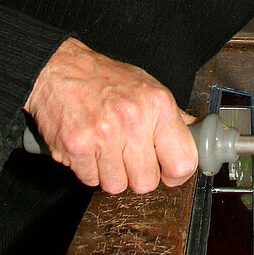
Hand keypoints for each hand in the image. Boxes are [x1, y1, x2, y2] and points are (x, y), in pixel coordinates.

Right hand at [24, 37, 197, 194]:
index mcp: (157, 104)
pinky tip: (88, 146)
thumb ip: (172, 116)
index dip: (174, 173)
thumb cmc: (103, 78)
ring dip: (111, 173)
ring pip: (117, 186)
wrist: (58, 68)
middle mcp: (133, 119)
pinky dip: (88, 169)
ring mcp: (103, 134)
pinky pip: (90, 180)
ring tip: (105, 147)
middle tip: (128, 154)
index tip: (166, 170)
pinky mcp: (76, 146)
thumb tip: (195, 135)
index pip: (182, 162)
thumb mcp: (147, 86)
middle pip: (147, 182)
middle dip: (137, 173)